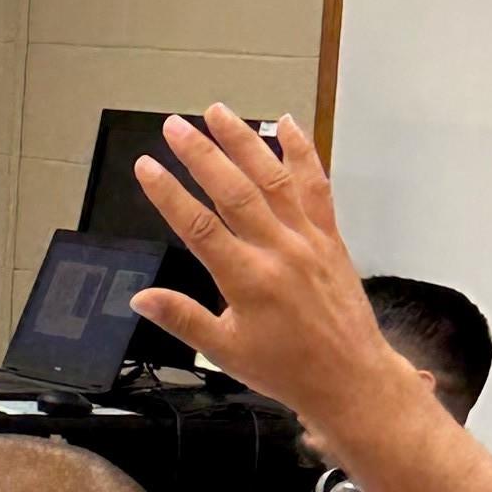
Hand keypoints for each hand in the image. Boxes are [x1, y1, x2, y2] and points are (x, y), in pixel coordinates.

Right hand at [131, 111, 423, 463]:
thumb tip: (140, 299)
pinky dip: (301, 152)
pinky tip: (286, 126)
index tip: (146, 167)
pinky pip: (315, 186)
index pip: (198, 226)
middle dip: (200, 154)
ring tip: (218, 113)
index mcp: (248, 280)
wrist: (351, 378)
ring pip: (272, 178)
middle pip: (233, 190)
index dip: (168, 194)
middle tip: (175, 126)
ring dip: (244, 141)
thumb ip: (182, 319)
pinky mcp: (329, 236)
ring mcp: (308, 239)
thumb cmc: (288, 369)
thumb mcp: (225, 351)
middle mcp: (279, 251)